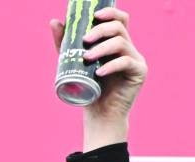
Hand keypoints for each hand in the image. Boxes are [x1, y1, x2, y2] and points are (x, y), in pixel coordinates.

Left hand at [50, 7, 147, 150]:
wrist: (99, 115)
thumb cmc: (88, 88)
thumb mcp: (74, 62)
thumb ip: (66, 43)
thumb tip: (54, 21)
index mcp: (115, 43)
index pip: (119, 19)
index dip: (109, 13)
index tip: (94, 15)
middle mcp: (128, 48)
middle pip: (119, 27)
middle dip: (100, 30)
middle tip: (85, 40)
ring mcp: (135, 59)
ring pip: (121, 43)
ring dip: (102, 48)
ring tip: (87, 58)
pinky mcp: (139, 72)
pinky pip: (126, 62)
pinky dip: (111, 65)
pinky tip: (100, 72)